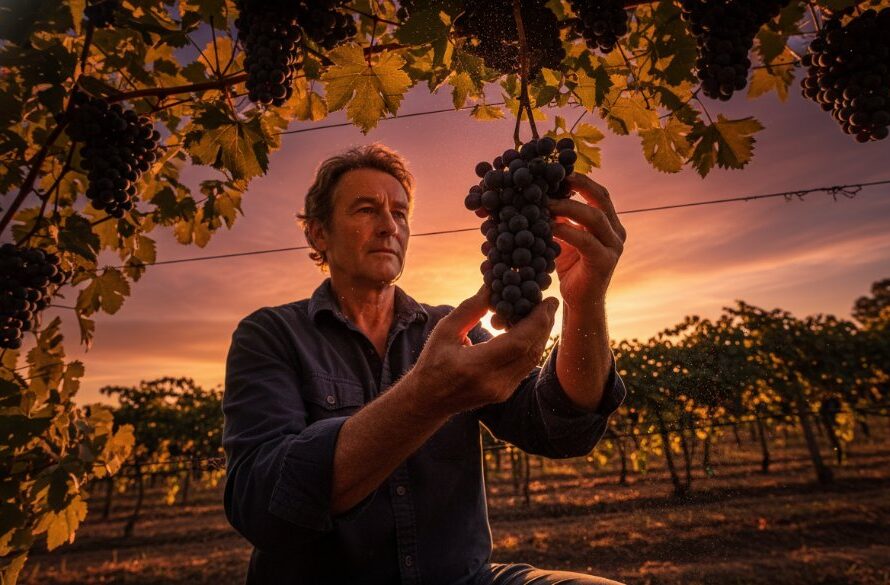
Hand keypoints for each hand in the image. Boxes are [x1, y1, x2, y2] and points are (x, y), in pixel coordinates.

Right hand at [409, 285, 558, 418]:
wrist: (429, 400)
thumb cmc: (433, 362)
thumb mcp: (445, 331)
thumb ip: (470, 309)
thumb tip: (493, 286)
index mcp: (475, 366)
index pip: (518, 343)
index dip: (537, 320)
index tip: (546, 300)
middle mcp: (493, 382)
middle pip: (531, 351)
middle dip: (544, 324)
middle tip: (548, 303)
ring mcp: (502, 391)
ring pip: (532, 359)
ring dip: (540, 335)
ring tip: (541, 313)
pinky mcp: (506, 393)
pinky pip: (526, 366)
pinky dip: (531, 345)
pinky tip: (528, 330)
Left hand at [546, 174, 626, 309]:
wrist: (580, 302)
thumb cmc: (569, 268)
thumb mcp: (563, 237)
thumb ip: (559, 217)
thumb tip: (537, 193)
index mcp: (609, 223)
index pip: (598, 193)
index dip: (581, 180)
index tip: (557, 170)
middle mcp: (616, 231)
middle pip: (601, 198)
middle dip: (578, 185)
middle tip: (554, 178)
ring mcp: (613, 246)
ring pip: (594, 217)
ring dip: (568, 206)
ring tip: (544, 202)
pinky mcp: (605, 262)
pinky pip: (585, 240)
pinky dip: (565, 230)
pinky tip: (547, 227)